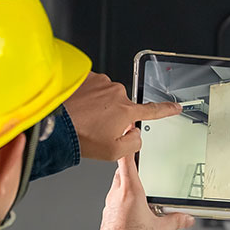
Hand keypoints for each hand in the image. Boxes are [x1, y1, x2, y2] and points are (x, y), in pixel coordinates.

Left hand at [64, 72, 181, 160]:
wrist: (53, 121)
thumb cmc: (79, 136)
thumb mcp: (112, 153)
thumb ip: (132, 144)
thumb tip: (135, 134)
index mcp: (126, 110)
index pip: (153, 110)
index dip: (166, 109)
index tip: (175, 107)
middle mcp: (116, 92)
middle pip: (122, 106)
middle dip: (113, 116)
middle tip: (95, 128)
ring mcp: (100, 82)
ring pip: (104, 96)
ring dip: (96, 106)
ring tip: (82, 118)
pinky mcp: (85, 76)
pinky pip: (90, 87)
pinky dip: (85, 96)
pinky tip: (76, 108)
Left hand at [95, 156, 194, 229]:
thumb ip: (174, 221)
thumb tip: (185, 218)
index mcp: (131, 193)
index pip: (127, 162)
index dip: (129, 147)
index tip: (130, 133)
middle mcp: (117, 196)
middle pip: (121, 173)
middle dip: (128, 166)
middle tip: (137, 163)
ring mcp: (110, 206)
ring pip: (117, 187)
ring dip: (125, 184)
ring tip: (139, 190)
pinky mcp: (107, 217)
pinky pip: (115, 202)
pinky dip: (122, 200)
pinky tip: (132, 210)